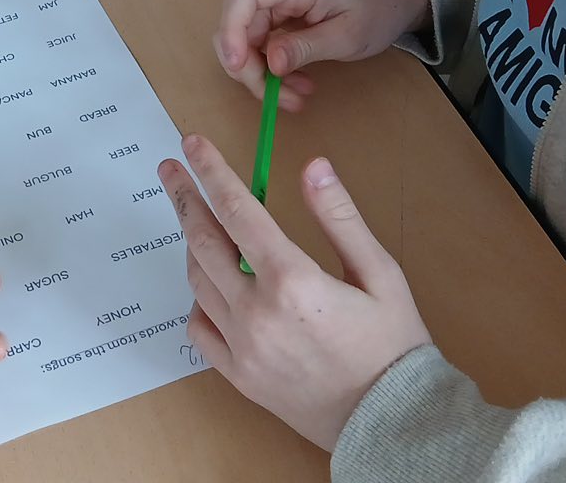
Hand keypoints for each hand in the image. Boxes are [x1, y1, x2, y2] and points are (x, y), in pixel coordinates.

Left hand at [159, 136, 430, 451]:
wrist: (393, 421)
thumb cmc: (394, 346)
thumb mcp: (379, 273)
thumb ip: (340, 217)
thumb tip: (313, 166)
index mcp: (292, 281)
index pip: (237, 210)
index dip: (211, 171)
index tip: (192, 144)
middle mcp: (257, 312)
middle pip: (203, 241)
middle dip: (184, 198)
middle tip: (171, 169)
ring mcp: (243, 347)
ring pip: (198, 281)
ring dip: (193, 244)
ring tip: (199, 220)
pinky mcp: (239, 375)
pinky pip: (200, 328)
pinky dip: (200, 299)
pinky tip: (213, 285)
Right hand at [213, 0, 430, 108]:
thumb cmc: (375, 10)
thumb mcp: (346, 36)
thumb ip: (305, 47)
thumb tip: (270, 63)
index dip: (231, 31)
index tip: (239, 67)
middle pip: (237, 24)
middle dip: (249, 66)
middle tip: (274, 98)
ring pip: (244, 40)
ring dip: (261, 73)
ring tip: (296, 96)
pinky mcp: (275, 13)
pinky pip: (259, 43)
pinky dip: (271, 67)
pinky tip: (296, 83)